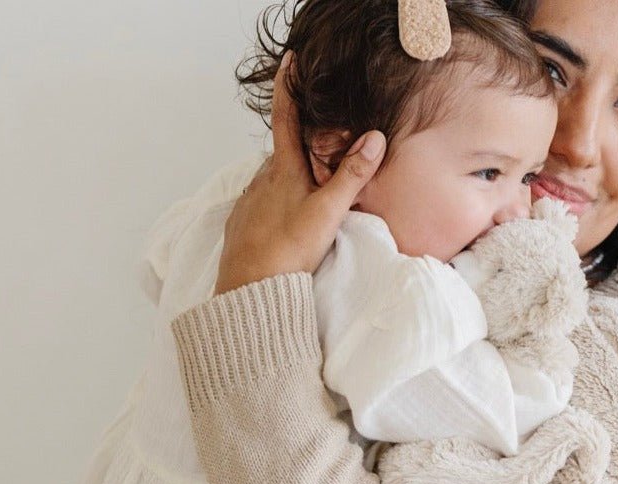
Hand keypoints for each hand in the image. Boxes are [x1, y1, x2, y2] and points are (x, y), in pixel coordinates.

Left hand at [214, 54, 386, 293]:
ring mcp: (249, 202)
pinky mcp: (242, 224)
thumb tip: (374, 138)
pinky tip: (286, 219)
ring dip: (289, 178)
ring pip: (272, 180)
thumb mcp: (328, 211)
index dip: (289, 87)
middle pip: (282, 152)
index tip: (291, 61)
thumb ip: (352, 175)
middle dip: (298, 144)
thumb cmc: (288, 249)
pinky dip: (276, 203)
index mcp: (283, 170)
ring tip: (307, 189)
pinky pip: (261, 204)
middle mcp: (262, 180)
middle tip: (318, 144)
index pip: (286, 117)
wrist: (250, 288)